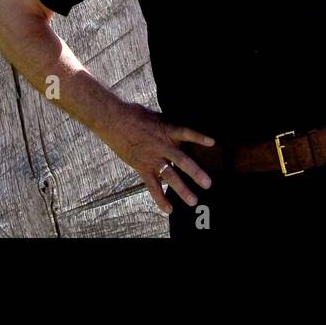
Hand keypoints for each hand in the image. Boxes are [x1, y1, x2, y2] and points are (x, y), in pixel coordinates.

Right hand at [100, 101, 214, 214]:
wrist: (113, 120)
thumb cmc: (134, 115)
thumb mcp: (155, 117)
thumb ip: (168, 126)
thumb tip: (180, 132)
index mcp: (165, 130)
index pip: (185, 132)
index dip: (198, 137)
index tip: (212, 142)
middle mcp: (161, 146)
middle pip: (181, 160)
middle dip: (195, 172)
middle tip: (207, 183)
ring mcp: (152, 158)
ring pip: (169, 175)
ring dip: (182, 189)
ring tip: (193, 201)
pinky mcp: (142, 167)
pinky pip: (153, 185)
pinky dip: (160, 198)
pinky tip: (169, 209)